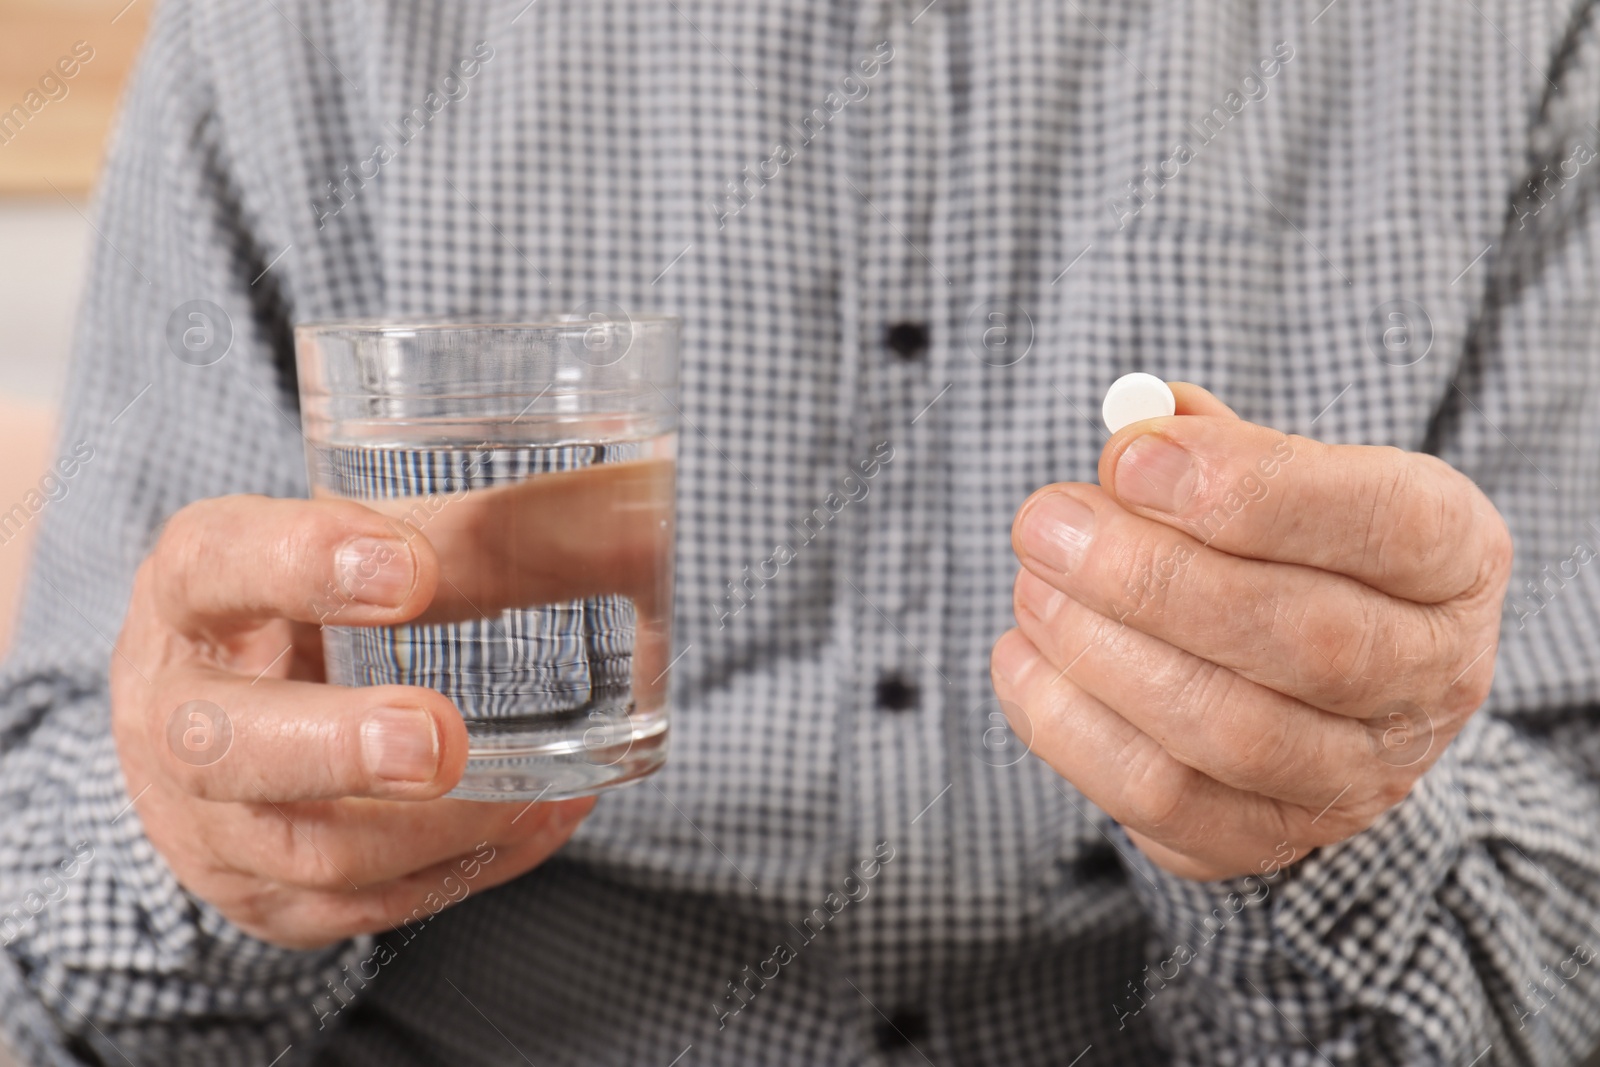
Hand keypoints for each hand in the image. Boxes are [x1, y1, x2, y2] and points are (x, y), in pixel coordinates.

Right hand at [111, 494, 595, 949]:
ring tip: (532, 793)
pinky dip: (464, 866)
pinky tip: (538, 821)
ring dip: (432, 831)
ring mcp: (211, 825)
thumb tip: (639, 517)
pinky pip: (364, 907)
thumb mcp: (356, 549)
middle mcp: (176, 715)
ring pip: (309, 853)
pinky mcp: (268, 899)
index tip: (413, 568)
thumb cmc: (303, 615)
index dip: (304, 563)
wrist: (223, 723)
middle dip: (340, 747)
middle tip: (436, 741)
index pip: (219, 564)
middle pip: (226, 744)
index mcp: (193, 593)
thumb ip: (477, 531)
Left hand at [991, 384, 1512, 881]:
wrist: (1308, 688)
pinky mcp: (1269, 840)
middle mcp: (1434, 676)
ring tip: (1032, 588)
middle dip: (1150, 576)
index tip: (1129, 459)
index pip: (1389, 522)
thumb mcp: (1272, 472)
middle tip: (1046, 524)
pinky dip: (1071, 729)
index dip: (1252, 489)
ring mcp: (1361, 777)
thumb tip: (1131, 436)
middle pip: (1307, 637)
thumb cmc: (1278, 548)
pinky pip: (1162, 800)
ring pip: (1230, 732)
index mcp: (1454, 558)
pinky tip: (1021, 660)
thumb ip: (1206, 445)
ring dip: (1102, 652)